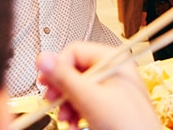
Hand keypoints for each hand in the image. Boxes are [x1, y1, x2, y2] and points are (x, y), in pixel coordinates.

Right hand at [36, 42, 160, 129]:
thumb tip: (44, 58)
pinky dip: (75, 112)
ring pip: (78, 89)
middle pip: (75, 71)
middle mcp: (113, 71)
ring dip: (66, 104)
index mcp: (113, 60)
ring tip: (65, 118)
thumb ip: (64, 77)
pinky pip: (86, 101)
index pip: (75, 51)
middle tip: (53, 101)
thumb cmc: (129, 124)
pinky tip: (73, 123)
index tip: (48, 84)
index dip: (58, 68)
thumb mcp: (89, 98)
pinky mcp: (110, 104)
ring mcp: (112, 87)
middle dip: (61, 90)